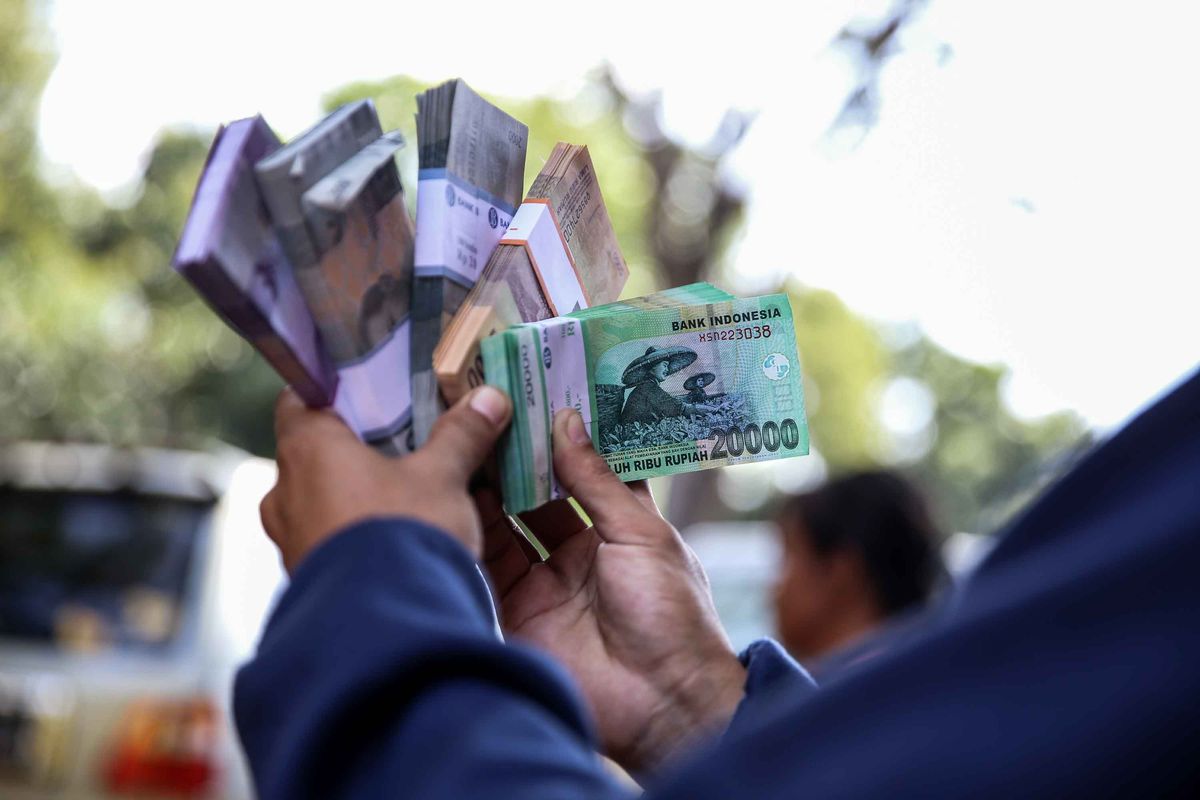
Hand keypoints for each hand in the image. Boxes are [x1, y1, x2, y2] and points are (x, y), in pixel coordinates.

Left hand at [261, 385, 510, 571]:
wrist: (387, 629)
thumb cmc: (404, 532)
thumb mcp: (444, 477)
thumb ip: (462, 435)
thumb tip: (489, 397)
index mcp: (307, 449)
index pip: (301, 398)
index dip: (332, 391)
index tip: (366, 392)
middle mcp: (285, 492)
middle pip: (314, 452)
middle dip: (356, 448)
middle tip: (401, 444)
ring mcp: (291, 540)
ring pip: (321, 500)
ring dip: (357, 495)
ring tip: (406, 496)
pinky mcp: (307, 579)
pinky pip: (329, 540)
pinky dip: (357, 533)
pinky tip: (396, 539)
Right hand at [479, 408, 745, 772]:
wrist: (661, 702)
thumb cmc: (670, 612)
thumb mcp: (641, 534)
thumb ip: (598, 480)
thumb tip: (568, 422)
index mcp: (613, 529)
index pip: (576, 473)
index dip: (554, 440)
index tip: (529, 399)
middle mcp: (572, 553)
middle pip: (531, 497)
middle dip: (510, 461)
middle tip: (482, 413)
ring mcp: (540, 583)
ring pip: (502, 527)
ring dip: (484, 491)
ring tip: (461, 441)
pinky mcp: (513, 614)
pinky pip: (484, 568)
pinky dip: (468, 535)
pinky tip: (451, 496)